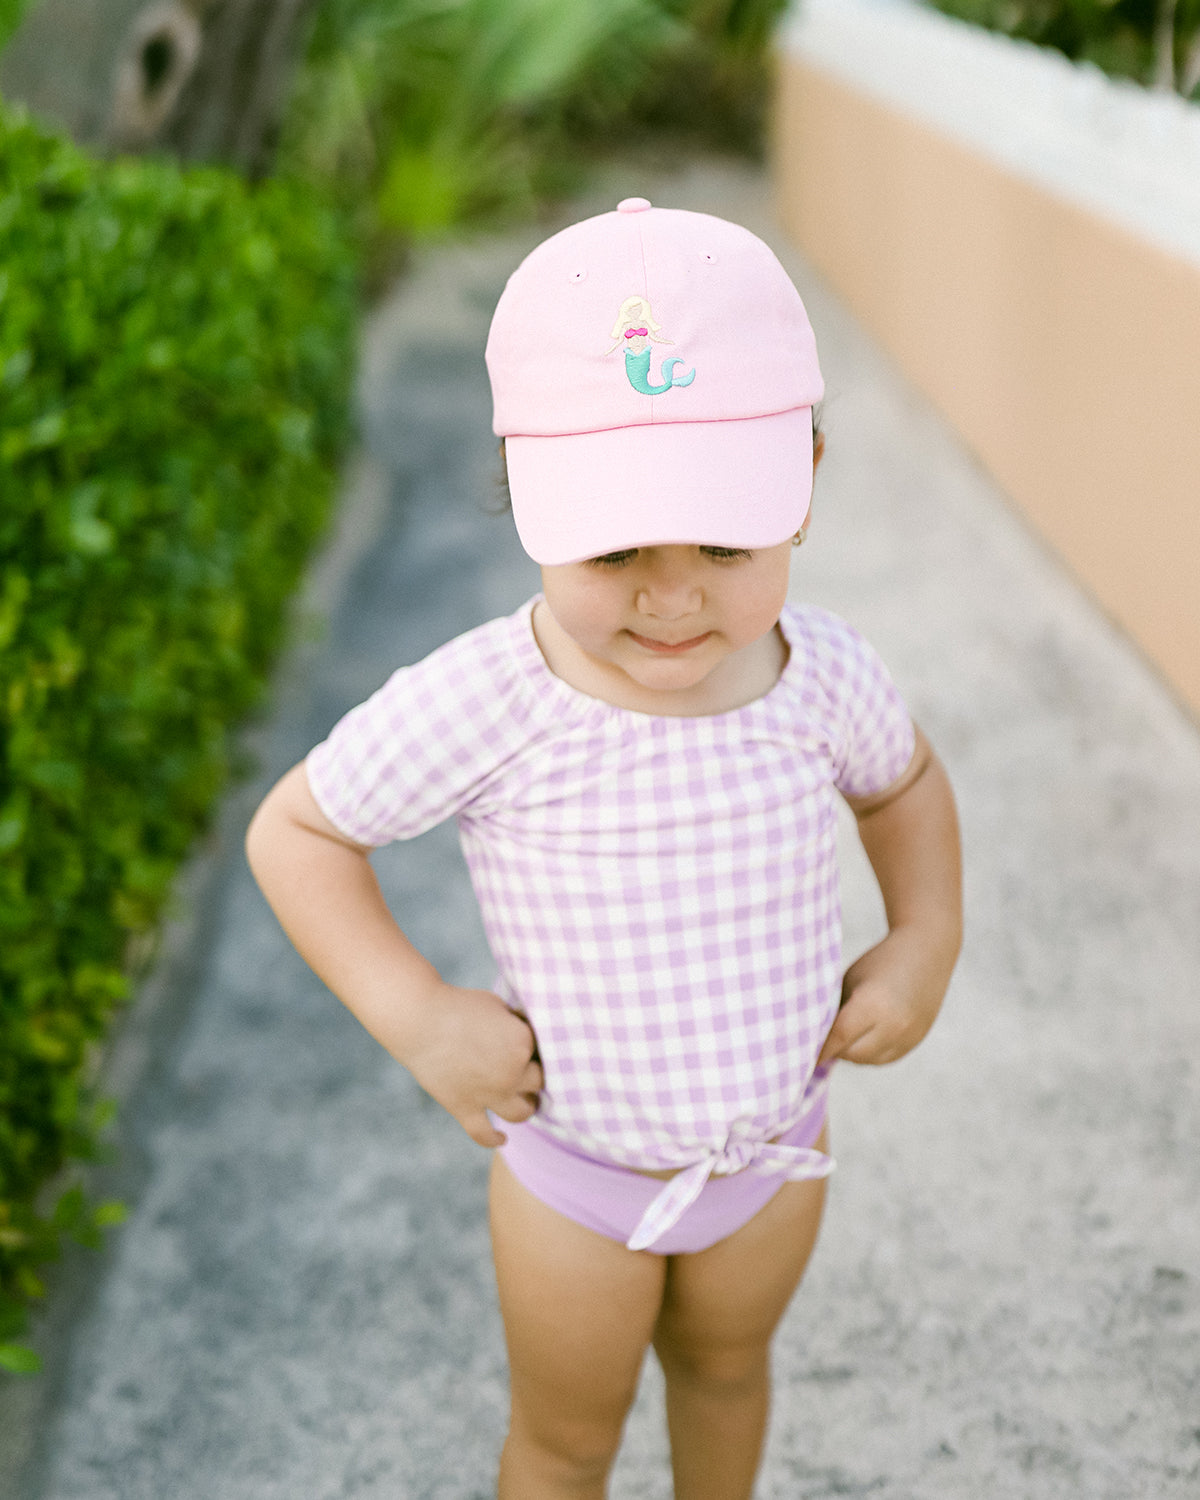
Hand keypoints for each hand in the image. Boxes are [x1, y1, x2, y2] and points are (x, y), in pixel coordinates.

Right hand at [402, 983, 542, 1147]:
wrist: (418, 1019)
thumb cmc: (458, 1005)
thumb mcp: (498, 1005)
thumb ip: (515, 1025)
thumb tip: (523, 1037)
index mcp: (522, 1043)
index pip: (542, 1049)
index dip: (533, 1044)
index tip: (523, 1040)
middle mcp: (511, 1073)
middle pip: (538, 1081)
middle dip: (535, 1075)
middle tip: (532, 1071)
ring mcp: (488, 1094)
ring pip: (521, 1112)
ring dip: (527, 1108)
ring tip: (528, 1103)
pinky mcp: (464, 1107)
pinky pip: (483, 1133)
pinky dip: (493, 1139)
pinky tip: (501, 1139)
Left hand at [816, 927, 950, 1066]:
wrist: (926, 950)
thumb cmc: (879, 961)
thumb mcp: (850, 980)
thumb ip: (837, 1011)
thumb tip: (815, 1037)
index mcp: (873, 1004)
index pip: (838, 1037)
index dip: (819, 1048)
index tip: (800, 1053)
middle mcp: (894, 1025)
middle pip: (852, 1054)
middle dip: (834, 1050)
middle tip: (818, 1041)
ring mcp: (908, 1036)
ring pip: (868, 1060)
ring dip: (852, 1053)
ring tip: (841, 1036)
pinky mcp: (916, 1041)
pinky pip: (884, 1058)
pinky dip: (869, 1053)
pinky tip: (861, 1036)